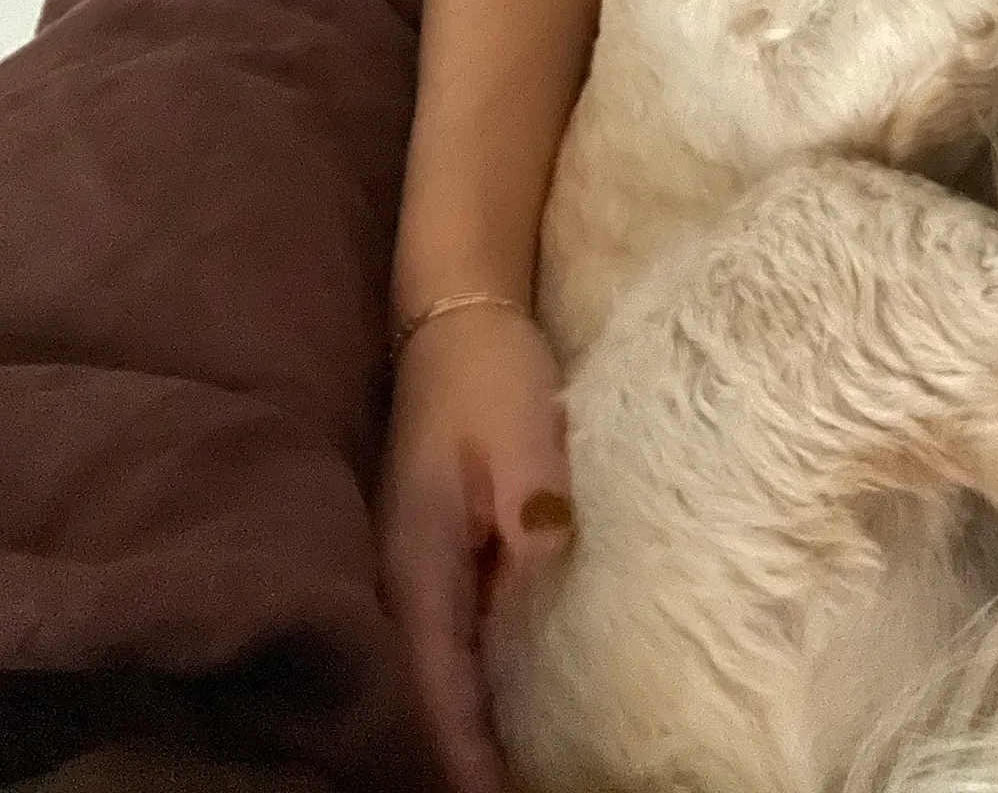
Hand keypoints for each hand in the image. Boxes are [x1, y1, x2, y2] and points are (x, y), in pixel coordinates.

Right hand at [381, 304, 571, 792]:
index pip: (431, 690)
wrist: (456, 310)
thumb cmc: (490, 375)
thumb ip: (531, 531)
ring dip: (463, 725)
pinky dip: (469, 681)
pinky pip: (444, 637)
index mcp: (416, 562)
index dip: (463, 760)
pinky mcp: (429, 548)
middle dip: (460, 757)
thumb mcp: (524, 450)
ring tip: (515, 771)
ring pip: (427, 671)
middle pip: (418, 696)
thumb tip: (539, 614)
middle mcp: (398, 575)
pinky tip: (506, 701)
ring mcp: (408, 562)